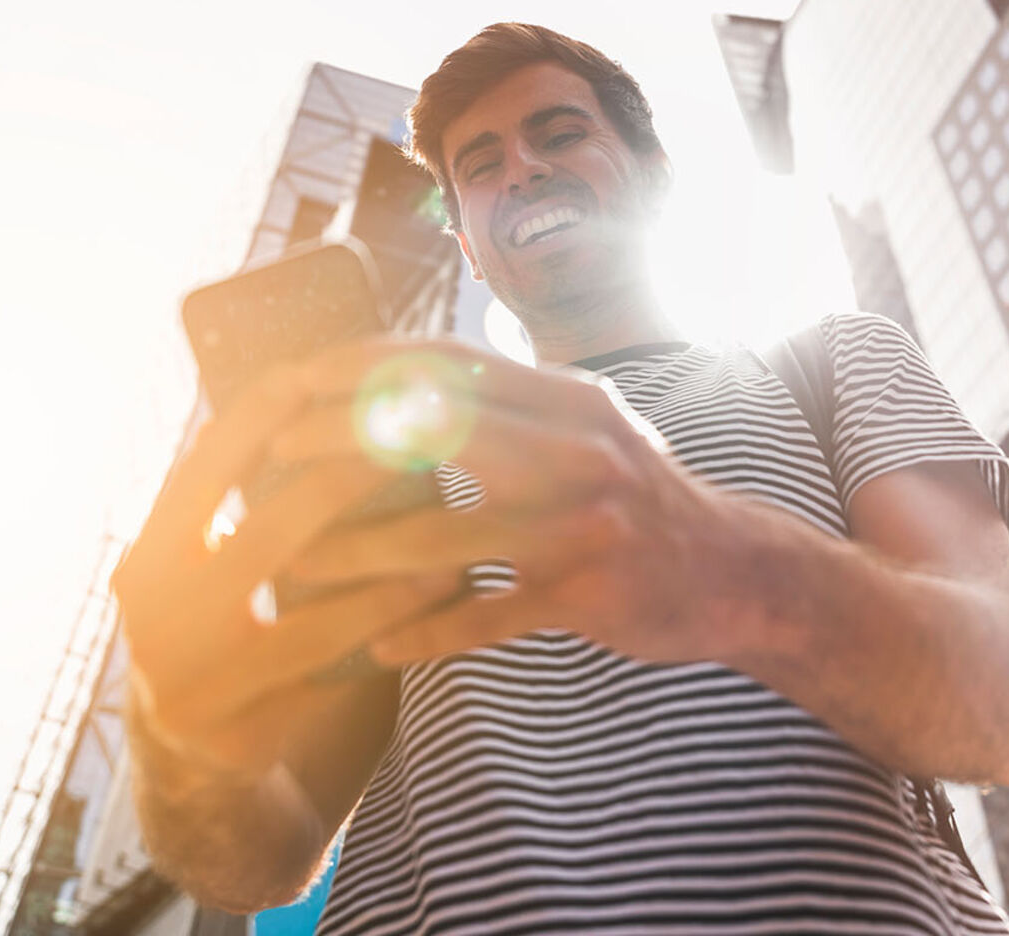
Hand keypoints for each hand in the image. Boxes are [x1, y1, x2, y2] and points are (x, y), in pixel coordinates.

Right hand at [110, 359, 459, 773]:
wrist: (189, 758)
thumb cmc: (218, 631)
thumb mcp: (200, 566)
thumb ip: (234, 503)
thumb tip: (308, 399)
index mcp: (146, 557)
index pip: (202, 472)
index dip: (254, 419)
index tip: (311, 369)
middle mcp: (155, 614)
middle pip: (262, 534)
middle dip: (341, 481)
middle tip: (408, 442)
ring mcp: (190, 674)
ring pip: (303, 609)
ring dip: (385, 563)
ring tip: (447, 530)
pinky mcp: (234, 725)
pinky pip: (328, 666)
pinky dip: (383, 625)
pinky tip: (434, 596)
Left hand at [270, 338, 771, 669]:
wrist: (737, 574)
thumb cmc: (640, 499)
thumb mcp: (590, 427)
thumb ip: (515, 399)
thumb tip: (412, 369)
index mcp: (567, 400)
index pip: (448, 361)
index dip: (363, 364)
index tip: (295, 374)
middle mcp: (576, 450)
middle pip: (434, 428)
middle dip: (339, 438)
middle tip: (270, 456)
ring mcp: (582, 525)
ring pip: (444, 533)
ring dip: (357, 553)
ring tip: (294, 567)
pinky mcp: (585, 596)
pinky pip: (487, 617)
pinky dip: (426, 634)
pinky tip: (377, 648)